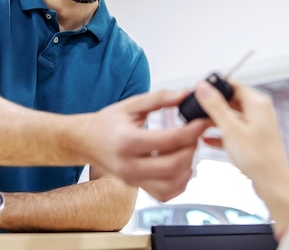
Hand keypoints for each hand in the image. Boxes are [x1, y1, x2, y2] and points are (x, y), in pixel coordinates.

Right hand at [83, 89, 211, 201]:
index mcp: (127, 141)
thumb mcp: (131, 105)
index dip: (191, 131)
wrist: (86, 141)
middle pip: (173, 165)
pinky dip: (179, 183)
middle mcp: (129, 165)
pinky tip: (180, 166)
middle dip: (191, 149)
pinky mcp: (137, 187)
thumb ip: (159, 98)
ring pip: (171, 184)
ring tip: (187, 149)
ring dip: (187, 167)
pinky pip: (164, 194)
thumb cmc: (107, 123)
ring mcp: (133, 179)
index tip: (202, 121)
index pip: (169, 140)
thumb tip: (184, 94)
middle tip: (195, 134)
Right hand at [194, 81, 288, 232]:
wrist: (273, 185)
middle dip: (213, 105)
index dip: (215, 86)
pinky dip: (221, 133)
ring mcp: (258, 125)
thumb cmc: (258, 159)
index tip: (199, 91)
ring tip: (198, 124)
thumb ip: (215, 106)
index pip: (233, 84)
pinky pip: (235, 130)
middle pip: (232, 99)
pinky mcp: (254, 139)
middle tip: (196, 110)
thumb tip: (203, 86)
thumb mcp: (231, 129)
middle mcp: (260, 111)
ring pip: (232, 115)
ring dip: (215, 120)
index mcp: (258, 103)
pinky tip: (207, 139)